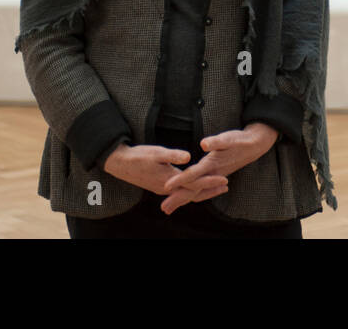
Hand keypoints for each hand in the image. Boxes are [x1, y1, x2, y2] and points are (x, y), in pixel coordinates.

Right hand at [103, 143, 230, 209]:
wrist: (121, 164)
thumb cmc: (139, 156)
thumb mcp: (157, 152)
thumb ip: (173, 155)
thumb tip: (189, 156)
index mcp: (170, 180)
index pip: (195, 183)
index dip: (210, 181)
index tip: (224, 178)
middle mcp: (168, 189)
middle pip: (194, 193)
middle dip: (210, 190)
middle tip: (226, 186)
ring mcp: (164, 189)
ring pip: (187, 194)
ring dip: (202, 192)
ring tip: (216, 188)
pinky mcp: (161, 187)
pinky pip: (181, 192)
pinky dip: (192, 191)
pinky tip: (196, 187)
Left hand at [157, 122, 278, 214]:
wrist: (253, 146)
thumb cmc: (238, 141)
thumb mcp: (228, 138)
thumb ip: (216, 142)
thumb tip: (204, 143)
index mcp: (212, 165)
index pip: (192, 175)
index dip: (179, 180)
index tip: (166, 187)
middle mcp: (212, 174)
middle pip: (193, 190)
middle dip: (178, 198)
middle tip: (164, 208)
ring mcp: (214, 177)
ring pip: (196, 192)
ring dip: (183, 199)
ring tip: (170, 207)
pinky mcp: (215, 177)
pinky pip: (200, 189)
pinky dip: (191, 194)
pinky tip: (184, 196)